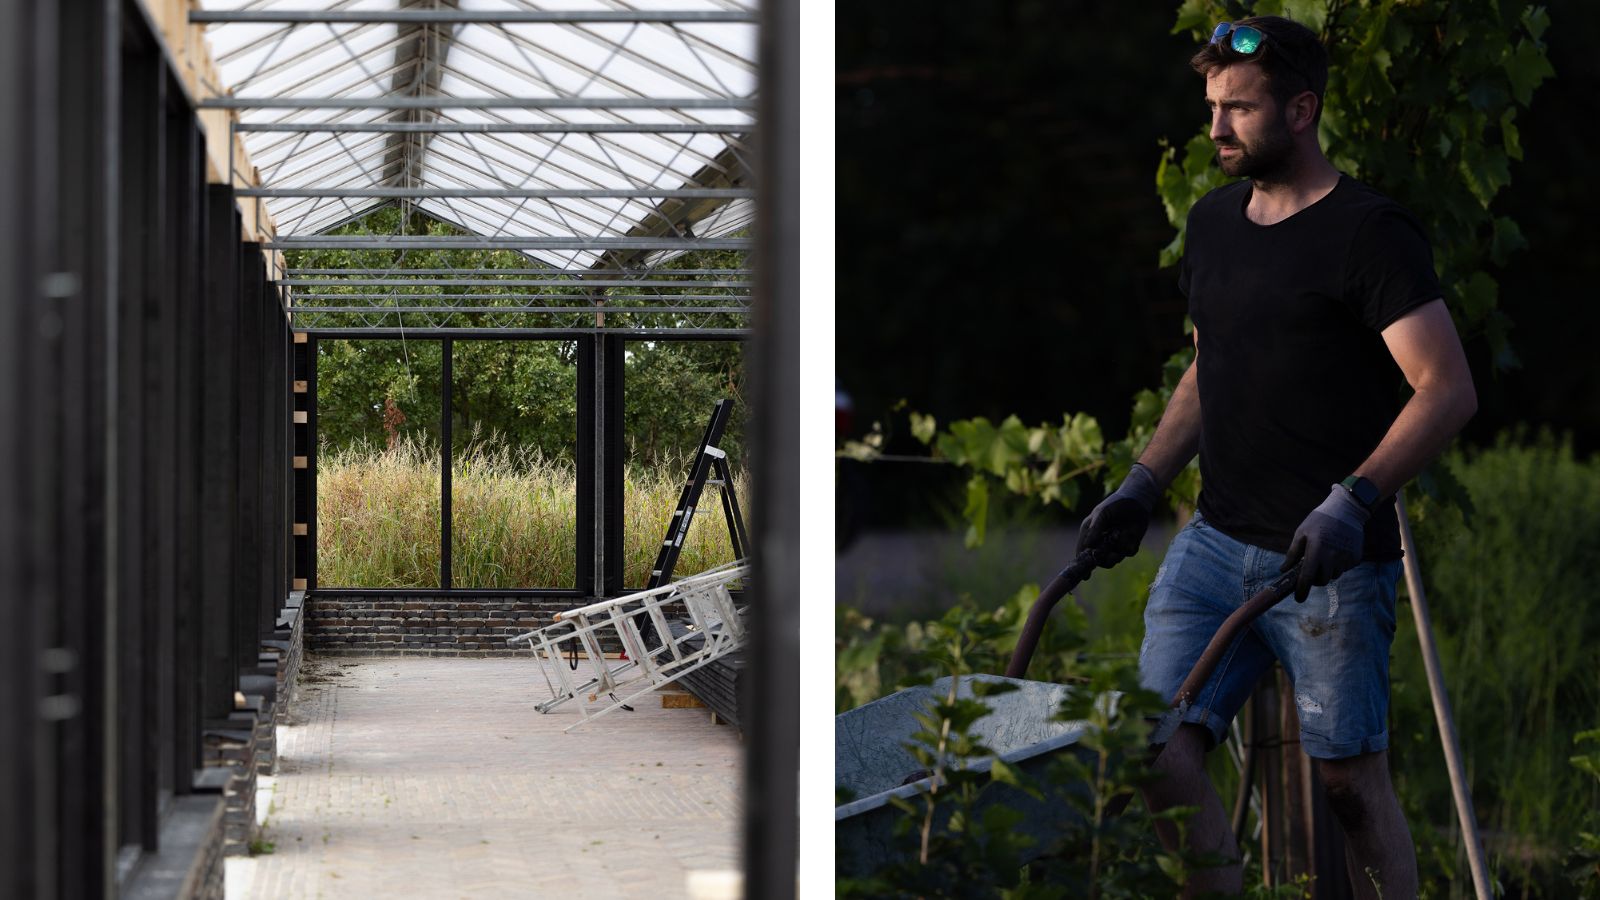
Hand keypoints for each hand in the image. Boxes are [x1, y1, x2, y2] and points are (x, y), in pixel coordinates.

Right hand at [1076, 463, 1161, 568]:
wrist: (1137, 500)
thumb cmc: (1115, 504)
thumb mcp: (1102, 514)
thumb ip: (1095, 529)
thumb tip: (1088, 546)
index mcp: (1090, 533)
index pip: (1083, 552)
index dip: (1083, 564)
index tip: (1085, 576)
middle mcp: (1101, 541)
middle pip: (1099, 560)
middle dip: (1104, 558)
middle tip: (1110, 551)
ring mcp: (1115, 544)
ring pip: (1115, 559)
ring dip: (1118, 551)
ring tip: (1121, 536)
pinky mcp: (1129, 544)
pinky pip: (1128, 552)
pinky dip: (1130, 546)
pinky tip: (1131, 534)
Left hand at [1281, 485, 1370, 601]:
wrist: (1346, 510)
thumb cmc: (1319, 521)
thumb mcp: (1301, 533)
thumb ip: (1293, 553)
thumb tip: (1283, 570)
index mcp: (1316, 549)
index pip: (1307, 577)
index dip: (1302, 590)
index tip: (1298, 599)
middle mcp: (1333, 556)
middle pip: (1322, 580)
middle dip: (1315, 579)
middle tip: (1311, 570)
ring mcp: (1346, 557)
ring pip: (1334, 575)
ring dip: (1327, 570)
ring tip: (1326, 554)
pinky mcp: (1356, 557)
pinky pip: (1345, 568)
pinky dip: (1339, 564)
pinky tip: (1337, 550)